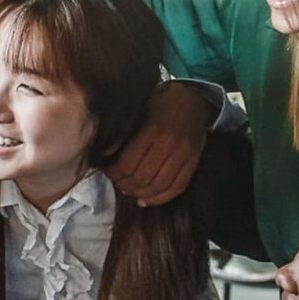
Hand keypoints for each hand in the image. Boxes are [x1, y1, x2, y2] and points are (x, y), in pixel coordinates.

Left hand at [109, 81, 212, 205]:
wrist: (190, 99)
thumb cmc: (157, 105)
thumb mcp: (138, 113)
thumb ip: (125, 135)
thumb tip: (104, 158)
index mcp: (151, 130)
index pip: (127, 164)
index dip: (113, 173)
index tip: (107, 171)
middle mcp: (169, 144)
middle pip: (142, 178)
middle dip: (125, 185)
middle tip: (117, 183)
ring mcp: (184, 154)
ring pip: (159, 185)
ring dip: (140, 194)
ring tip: (129, 191)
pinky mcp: (194, 161)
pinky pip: (178, 187)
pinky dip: (160, 198)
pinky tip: (146, 200)